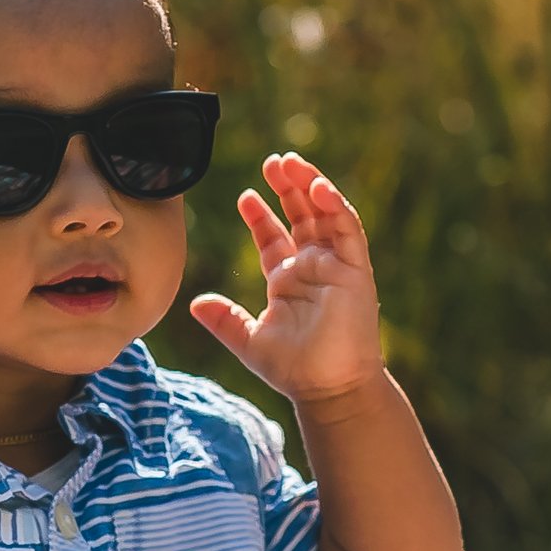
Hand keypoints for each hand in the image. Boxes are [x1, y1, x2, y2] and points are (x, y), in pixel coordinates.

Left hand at [190, 152, 383, 404]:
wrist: (328, 389)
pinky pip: (348, 230)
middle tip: (272, 162)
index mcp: (288, 281)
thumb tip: (194, 303)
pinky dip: (335, 206)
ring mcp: (336, 266)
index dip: (260, 215)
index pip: (274, 237)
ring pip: (325, 214)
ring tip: (291, 163)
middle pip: (301, 216)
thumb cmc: (294, 369)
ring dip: (310, 186)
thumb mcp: (249, 341)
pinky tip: (318, 187)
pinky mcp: (356, 270)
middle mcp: (313, 268)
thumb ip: (225, 320)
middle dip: (287, 188)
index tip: (246, 194)